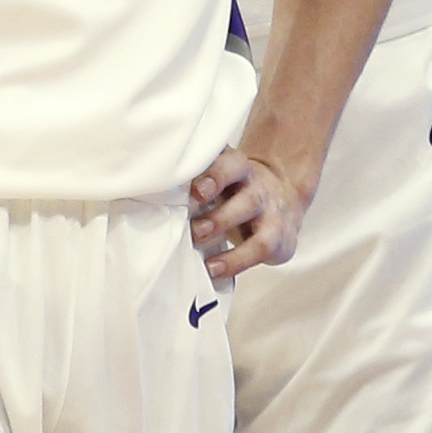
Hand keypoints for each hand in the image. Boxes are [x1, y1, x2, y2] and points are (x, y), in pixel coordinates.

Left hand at [188, 145, 309, 280]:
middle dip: (220, 214)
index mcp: (237, 168)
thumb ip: (192, 182)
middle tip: (196, 228)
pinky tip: (215, 269)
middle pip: (245, 192)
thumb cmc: (234, 192)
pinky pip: (260, 249)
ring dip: (226, 231)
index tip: (195, 190)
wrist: (280, 199)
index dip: (216, 174)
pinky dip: (236, 261)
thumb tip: (151, 192)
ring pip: (254, 218)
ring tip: (202, 247)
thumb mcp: (219, 180)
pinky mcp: (278, 237)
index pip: (231, 163)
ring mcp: (269, 210)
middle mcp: (255, 186)